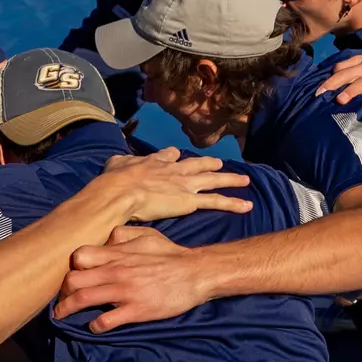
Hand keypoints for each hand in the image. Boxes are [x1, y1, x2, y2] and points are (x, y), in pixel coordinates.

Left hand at [54, 226, 211, 330]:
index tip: (70, 276)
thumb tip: (105, 237)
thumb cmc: (171, 254)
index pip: (79, 256)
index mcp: (117, 253)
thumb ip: (123, 235)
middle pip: (73, 280)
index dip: (71, 267)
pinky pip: (106, 320)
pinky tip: (94, 327)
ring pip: (83, 299)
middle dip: (62, 292)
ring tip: (61, 316)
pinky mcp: (135, 310)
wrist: (196, 273)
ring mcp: (124, 291)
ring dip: (67, 310)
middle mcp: (116, 271)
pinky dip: (95, 326)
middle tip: (60, 300)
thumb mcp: (147, 235)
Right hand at [82, 148, 251, 223]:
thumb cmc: (114, 181)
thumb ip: (120, 161)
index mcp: (155, 161)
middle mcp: (174, 170)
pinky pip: (216, 201)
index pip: (169, 156)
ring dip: (230, 179)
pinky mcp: (191, 200)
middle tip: (219, 163)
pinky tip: (246, 206)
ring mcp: (185, 184)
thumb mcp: (115, 163)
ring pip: (213, 180)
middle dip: (209, 164)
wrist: (121, 192)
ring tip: (245, 180)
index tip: (176, 156)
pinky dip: (233, 203)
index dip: (173, 157)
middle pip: (197, 164)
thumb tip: (117, 160)